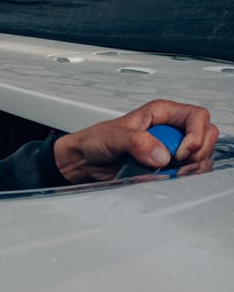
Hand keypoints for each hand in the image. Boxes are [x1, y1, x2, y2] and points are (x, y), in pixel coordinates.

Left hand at [53, 99, 218, 183]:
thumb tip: (161, 154)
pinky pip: (190, 172)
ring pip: (202, 157)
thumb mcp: (113, 137)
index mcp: (160, 113)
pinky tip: (166, 178)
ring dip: (191, 168)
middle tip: (176, 163)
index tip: (179, 152)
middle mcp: (170, 129)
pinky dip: (183, 178)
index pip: (198, 117)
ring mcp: (171, 149)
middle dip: (197, 153)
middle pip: (207, 137)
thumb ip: (136, 142)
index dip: (196, 135)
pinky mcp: (168, 166)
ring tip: (169, 172)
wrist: (85, 161)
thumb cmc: (95, 140)